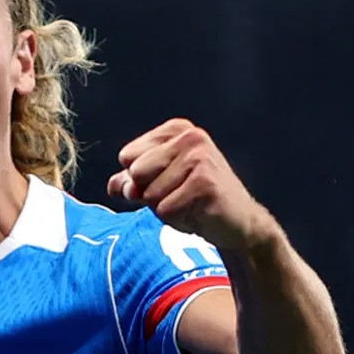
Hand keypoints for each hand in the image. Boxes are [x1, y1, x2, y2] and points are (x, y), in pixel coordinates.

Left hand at [107, 119, 280, 254]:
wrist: (238, 223)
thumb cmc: (194, 201)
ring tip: (190, 204)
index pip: (127, 157)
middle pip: (136, 173)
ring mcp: (200, 157)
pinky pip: (165, 209)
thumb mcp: (157, 185)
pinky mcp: (205, 182)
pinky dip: (177, 219)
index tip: (167, 182)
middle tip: (180, 195)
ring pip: (149, 193)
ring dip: (165, 208)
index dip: (139, 179)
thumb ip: (130, 181)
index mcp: (176, 129)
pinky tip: (198, 213)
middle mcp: (190, 136)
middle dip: (150, 194)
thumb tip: (115, 185)